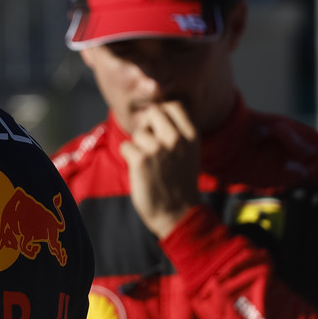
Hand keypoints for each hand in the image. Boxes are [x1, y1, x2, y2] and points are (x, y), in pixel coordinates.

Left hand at [118, 101, 201, 237]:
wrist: (178, 213)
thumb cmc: (179, 182)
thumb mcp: (188, 152)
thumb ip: (176, 132)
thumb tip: (152, 113)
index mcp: (191, 135)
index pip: (173, 105)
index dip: (162, 114)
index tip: (159, 129)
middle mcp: (176, 139)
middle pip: (153, 112)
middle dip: (147, 126)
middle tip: (148, 144)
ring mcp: (158, 149)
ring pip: (138, 132)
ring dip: (138, 146)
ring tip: (148, 164)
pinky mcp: (141, 160)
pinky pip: (126, 146)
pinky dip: (128, 157)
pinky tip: (139, 170)